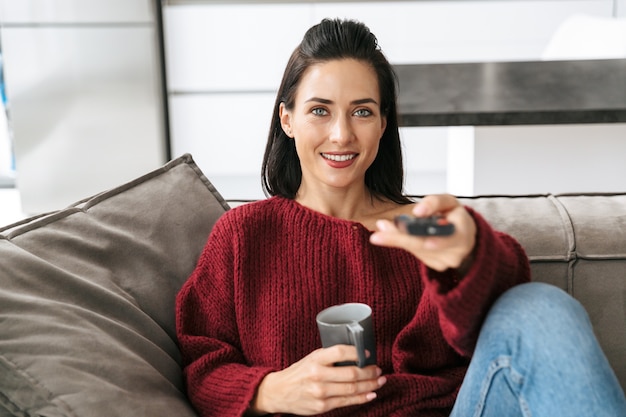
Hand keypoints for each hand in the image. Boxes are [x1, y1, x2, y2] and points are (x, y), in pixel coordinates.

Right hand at [249, 345, 385, 414]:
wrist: (278, 392)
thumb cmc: (298, 372)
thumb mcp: (311, 358)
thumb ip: (330, 357)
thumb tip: (356, 355)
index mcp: (315, 359)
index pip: (340, 352)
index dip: (358, 352)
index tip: (369, 354)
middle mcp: (318, 375)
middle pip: (351, 373)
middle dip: (369, 372)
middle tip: (378, 370)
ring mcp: (320, 393)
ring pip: (352, 389)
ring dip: (370, 385)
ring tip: (379, 381)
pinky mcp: (322, 406)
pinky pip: (347, 402)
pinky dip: (362, 398)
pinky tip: (371, 394)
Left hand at [370, 194, 476, 271]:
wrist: (463, 235)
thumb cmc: (454, 216)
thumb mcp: (447, 202)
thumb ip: (434, 202)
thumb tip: (418, 212)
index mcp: (464, 229)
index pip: (451, 236)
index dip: (439, 241)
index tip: (424, 241)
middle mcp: (458, 249)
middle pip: (425, 245)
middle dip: (401, 239)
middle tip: (378, 236)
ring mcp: (448, 260)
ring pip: (418, 250)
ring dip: (398, 240)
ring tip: (382, 231)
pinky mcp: (438, 266)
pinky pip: (418, 255)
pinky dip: (406, 244)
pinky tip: (399, 236)